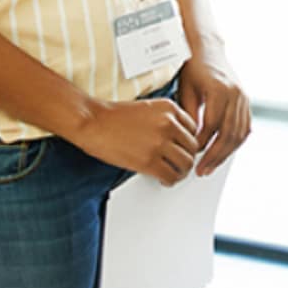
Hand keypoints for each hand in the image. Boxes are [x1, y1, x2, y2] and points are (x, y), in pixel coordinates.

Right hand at [76, 98, 199, 185]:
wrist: (92, 122)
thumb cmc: (115, 116)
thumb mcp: (149, 108)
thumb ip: (166, 119)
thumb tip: (179, 138)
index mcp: (170, 108)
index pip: (194, 128)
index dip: (188, 141)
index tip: (184, 149)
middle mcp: (169, 124)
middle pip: (193, 147)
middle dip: (187, 157)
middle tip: (181, 163)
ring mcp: (160, 142)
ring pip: (186, 163)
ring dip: (182, 171)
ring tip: (174, 173)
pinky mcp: (149, 161)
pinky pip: (170, 175)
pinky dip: (170, 180)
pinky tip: (165, 179)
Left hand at [177, 47, 250, 175]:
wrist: (209, 50)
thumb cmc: (194, 68)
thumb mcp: (185, 89)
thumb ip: (189, 114)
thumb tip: (189, 140)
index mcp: (220, 90)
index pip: (211, 125)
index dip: (200, 142)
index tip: (189, 154)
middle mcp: (236, 94)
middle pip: (228, 133)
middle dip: (214, 155)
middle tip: (201, 170)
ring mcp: (244, 98)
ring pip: (239, 134)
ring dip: (225, 153)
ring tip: (211, 166)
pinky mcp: (246, 101)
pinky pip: (244, 127)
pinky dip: (235, 143)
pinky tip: (224, 152)